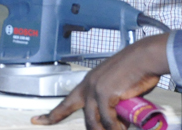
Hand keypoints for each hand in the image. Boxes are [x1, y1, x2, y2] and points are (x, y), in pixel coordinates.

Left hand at [32, 33, 168, 127]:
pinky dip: (116, 127)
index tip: (36, 121)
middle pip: (85, 118)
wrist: (145, 58)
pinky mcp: (104, 94)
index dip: (50, 115)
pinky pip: (108, 120)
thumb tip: (117, 121)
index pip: (65, 103)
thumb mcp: (119, 88)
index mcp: (88, 83)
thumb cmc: (137, 70)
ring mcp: (94, 90)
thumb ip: (114, 103)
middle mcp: (88, 86)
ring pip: (93, 121)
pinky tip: (123, 128)